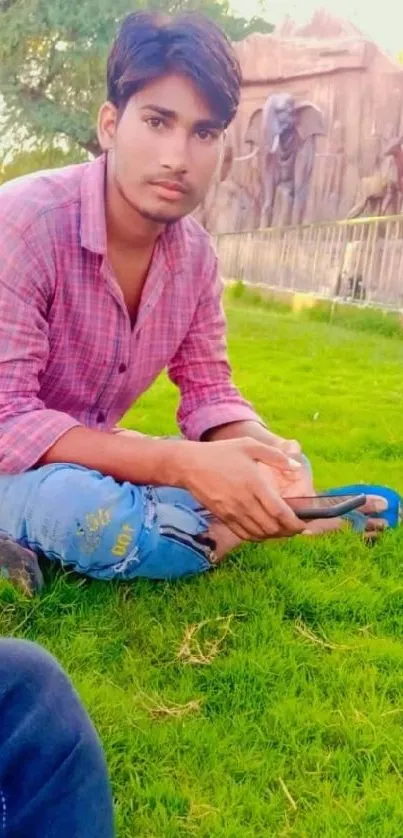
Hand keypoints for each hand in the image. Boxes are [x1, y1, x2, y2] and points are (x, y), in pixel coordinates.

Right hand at [177, 437, 304, 540]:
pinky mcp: (224, 517)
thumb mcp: (250, 446)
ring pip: (259, 534)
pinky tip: (264, 531)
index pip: (280, 512)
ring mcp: (233, 512)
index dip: (295, 522)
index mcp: (255, 485)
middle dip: (288, 531)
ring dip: (274, 536)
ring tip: (283, 530)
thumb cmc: (221, 453)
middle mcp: (245, 502)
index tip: (303, 524)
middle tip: (296, 528)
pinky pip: (244, 534)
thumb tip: (296, 467)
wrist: (190, 465)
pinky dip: (258, 537)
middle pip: (272, 528)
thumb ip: (276, 456)